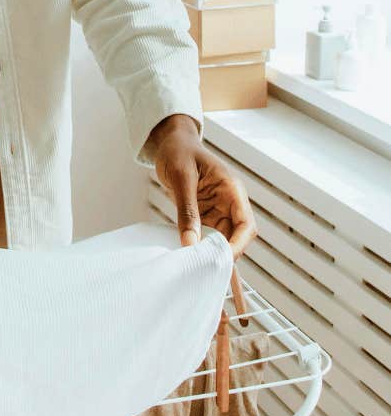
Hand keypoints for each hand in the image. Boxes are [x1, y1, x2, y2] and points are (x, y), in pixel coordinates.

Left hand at [147, 114, 257, 258]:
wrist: (170, 143)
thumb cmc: (179, 151)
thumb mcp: (182, 178)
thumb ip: (187, 210)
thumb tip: (190, 243)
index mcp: (232, 190)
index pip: (245, 225)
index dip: (237, 246)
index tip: (220, 261)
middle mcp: (229, 203)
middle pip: (235, 238)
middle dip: (222, 255)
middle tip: (204, 272)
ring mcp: (217, 210)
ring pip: (220, 241)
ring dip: (210, 255)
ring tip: (198, 272)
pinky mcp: (204, 215)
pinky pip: (206, 237)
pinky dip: (200, 249)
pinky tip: (193, 262)